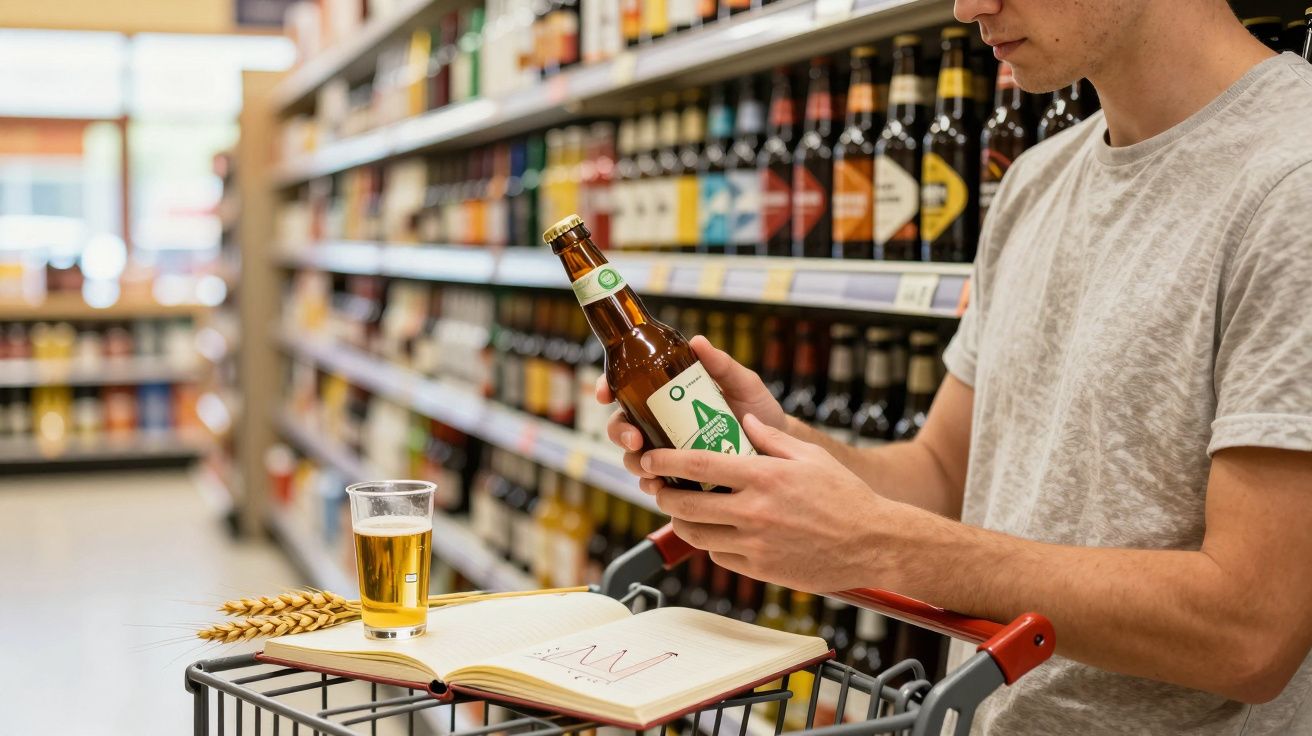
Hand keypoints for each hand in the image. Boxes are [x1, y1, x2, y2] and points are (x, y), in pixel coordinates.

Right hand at [598, 335, 787, 479]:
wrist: (778, 446)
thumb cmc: (758, 409)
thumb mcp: (742, 383)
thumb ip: (721, 364)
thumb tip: (698, 341)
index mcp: (668, 394)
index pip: (627, 386)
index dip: (608, 386)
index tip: (605, 394)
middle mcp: (661, 421)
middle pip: (622, 425)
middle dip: (620, 433)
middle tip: (635, 440)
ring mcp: (668, 450)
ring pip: (635, 457)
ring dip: (634, 465)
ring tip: (649, 473)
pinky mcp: (679, 476)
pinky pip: (655, 481)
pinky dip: (652, 485)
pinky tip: (660, 488)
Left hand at [640, 414, 904, 592]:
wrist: (873, 543)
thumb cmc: (846, 497)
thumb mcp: (810, 457)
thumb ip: (771, 438)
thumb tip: (743, 420)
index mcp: (763, 476)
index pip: (697, 465)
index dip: (664, 461)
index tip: (650, 458)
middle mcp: (753, 511)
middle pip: (685, 504)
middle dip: (662, 494)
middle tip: (658, 487)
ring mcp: (754, 544)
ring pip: (697, 534)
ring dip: (682, 521)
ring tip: (682, 510)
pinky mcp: (760, 569)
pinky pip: (720, 557)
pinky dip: (712, 545)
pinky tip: (718, 533)